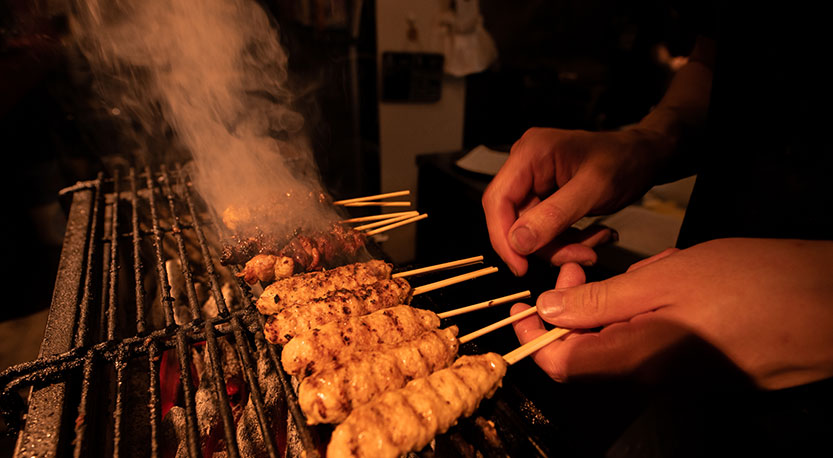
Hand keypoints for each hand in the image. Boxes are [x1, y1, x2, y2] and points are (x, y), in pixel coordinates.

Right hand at [482, 127, 666, 275]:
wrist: (645, 156)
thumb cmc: (626, 159)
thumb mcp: (594, 189)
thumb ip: (554, 215)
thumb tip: (518, 242)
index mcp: (530, 153)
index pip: (497, 200)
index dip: (502, 237)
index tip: (521, 266)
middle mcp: (526, 166)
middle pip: (514, 220)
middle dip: (546, 246)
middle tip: (580, 256)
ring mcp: (535, 183)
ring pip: (531, 231)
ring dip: (563, 246)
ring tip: (596, 243)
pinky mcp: (546, 198)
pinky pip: (545, 230)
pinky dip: (569, 241)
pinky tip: (595, 235)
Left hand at [512, 238, 832, 389]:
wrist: (832, 305)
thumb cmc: (756, 286)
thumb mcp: (664, 279)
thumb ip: (601, 301)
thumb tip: (549, 310)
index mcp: (636, 360)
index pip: (559, 365)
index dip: (531, 336)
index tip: (522, 304)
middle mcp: (652, 376)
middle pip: (588, 349)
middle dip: (578, 304)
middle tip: (586, 265)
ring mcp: (679, 372)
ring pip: (622, 337)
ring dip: (619, 298)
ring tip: (649, 266)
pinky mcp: (700, 363)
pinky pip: (655, 337)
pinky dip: (650, 305)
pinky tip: (675, 277)